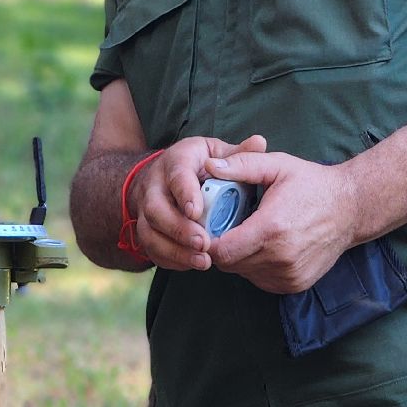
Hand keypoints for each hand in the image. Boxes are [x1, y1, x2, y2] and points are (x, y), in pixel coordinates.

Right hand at [130, 134, 267, 271]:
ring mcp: (146, 209)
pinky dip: (171, 260)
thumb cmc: (199, 164)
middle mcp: (155, 185)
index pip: (176, 175)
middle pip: (156, 209)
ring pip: (150, 233)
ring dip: (175, 250)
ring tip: (203, 261)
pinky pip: (151, 249)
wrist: (165, 177)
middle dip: (179, 229)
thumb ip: (238, 153)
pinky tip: (192, 264)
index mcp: (176, 161)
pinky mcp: (147, 230)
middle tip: (204, 243)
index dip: (185, 193)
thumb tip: (260, 143)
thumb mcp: (217, 153)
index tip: (197, 211)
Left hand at [205, 152, 363, 293]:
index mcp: (271, 229)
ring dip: (239, 257)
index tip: (209, 225)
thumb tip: (208, 165)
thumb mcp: (277, 165)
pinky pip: (261, 279)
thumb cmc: (312, 184)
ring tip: (249, 232)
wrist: (351, 208)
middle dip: (222, 246)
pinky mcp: (295, 284)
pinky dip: (256, 265)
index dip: (208, 240)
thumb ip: (241, 165)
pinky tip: (265, 245)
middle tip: (227, 225)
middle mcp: (280, 258)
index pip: (221, 251)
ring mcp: (289, 275)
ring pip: (244, 273)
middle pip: (229, 264)